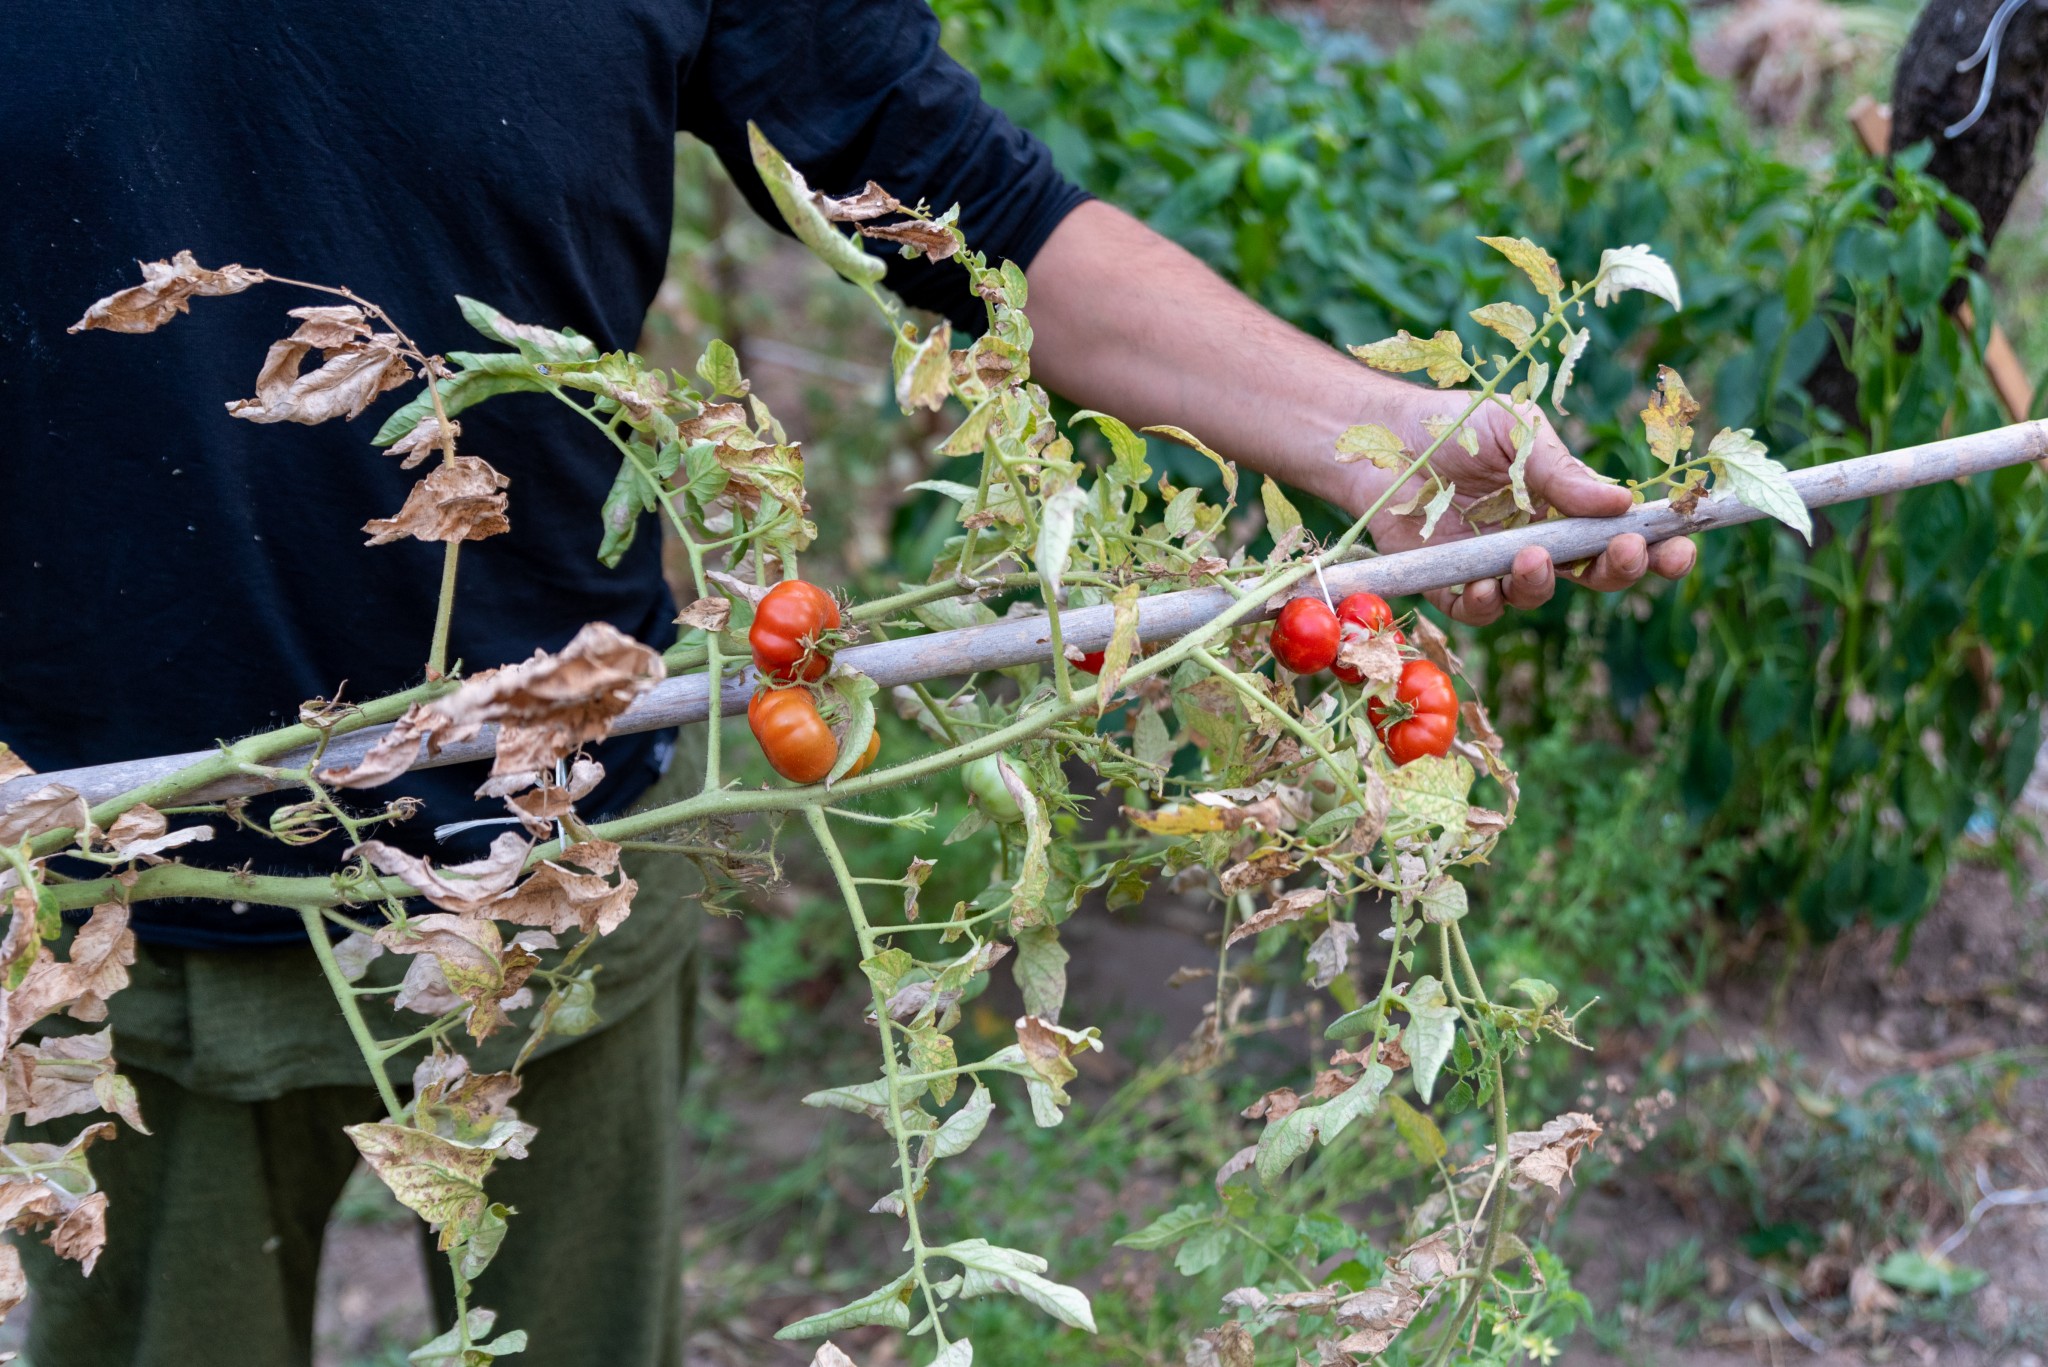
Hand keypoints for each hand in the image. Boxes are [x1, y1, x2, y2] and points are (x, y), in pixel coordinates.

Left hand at [1343, 390, 1695, 625]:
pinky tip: (1485, 585)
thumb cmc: (1458, 426)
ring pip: (1535, 595)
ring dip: (1542, 582)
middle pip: (1592, 575)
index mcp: (1567, 505)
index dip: (1658, 548)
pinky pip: (1476, 609)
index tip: (1683, 546)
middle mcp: (1538, 541)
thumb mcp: (1518, 433)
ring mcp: (1495, 565)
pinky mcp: (1448, 582)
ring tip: (1534, 557)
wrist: (1383, 434)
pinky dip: (1485, 603)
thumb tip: (1623, 502)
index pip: (1622, 535)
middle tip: (1623, 552)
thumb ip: (1563, 472)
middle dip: (1617, 570)